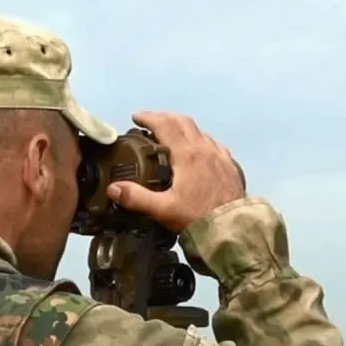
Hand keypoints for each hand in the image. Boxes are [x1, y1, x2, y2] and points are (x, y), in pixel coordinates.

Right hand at [106, 111, 245, 232]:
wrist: (232, 227)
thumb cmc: (196, 216)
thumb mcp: (163, 209)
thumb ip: (136, 198)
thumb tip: (113, 188)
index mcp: (187, 154)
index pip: (165, 125)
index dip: (149, 117)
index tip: (136, 117)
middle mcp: (204, 148)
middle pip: (183, 121)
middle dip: (164, 117)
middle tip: (150, 121)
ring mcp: (219, 155)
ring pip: (199, 130)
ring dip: (182, 127)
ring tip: (170, 134)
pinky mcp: (229, 164)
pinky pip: (212, 143)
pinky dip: (198, 139)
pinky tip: (197, 149)